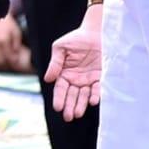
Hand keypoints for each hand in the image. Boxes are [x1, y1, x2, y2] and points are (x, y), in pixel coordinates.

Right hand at [0, 13, 29, 72]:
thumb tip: (16, 56)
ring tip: (1, 66)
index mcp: (3, 40)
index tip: (15, 63)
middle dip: (5, 66)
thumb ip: (17, 44)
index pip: (8, 57)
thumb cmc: (8, 24)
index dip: (12, 62)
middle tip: (9, 66)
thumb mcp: (16, 32)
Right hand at [44, 6, 102, 121]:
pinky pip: (97, 89)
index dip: (59, 98)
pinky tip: (93, 100)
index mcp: (64, 74)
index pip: (60, 89)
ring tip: (78, 113)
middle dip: (69, 106)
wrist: (96, 32)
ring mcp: (88, 80)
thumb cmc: (76, 39)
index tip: (58, 107)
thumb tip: (48, 79)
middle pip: (71, 96)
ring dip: (81, 105)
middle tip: (68, 116)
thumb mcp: (61, 47)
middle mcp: (76, 80)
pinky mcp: (100, 78)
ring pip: (83, 96)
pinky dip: (95, 95)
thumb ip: (55, 63)